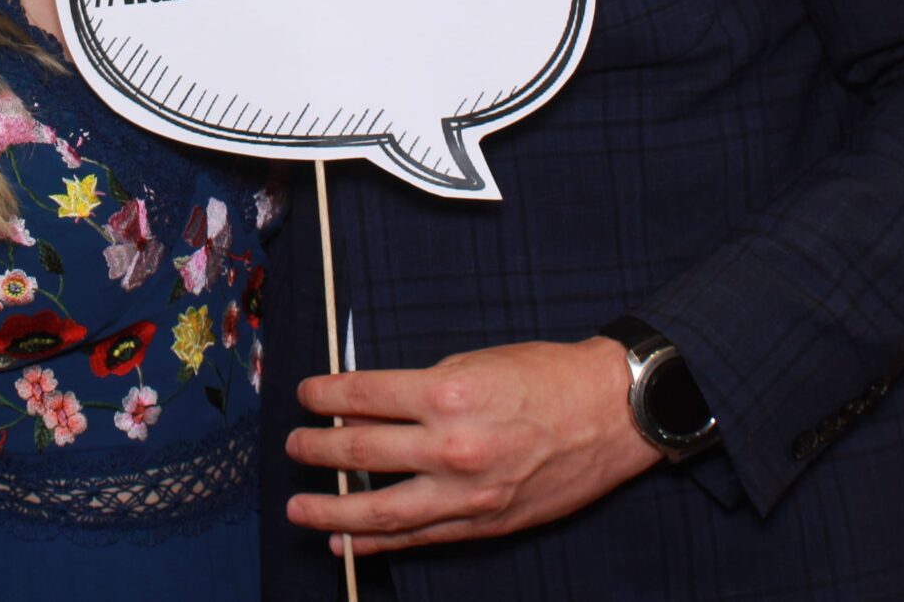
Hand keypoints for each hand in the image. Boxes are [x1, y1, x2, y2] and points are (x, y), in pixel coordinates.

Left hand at [283, 337, 657, 556]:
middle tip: (293, 445)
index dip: (324, 395)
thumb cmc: (546, 377)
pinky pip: (416, 536)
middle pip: (361, 450)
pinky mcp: (482, 523)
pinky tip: (347, 541)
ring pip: (379, 508)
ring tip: (299, 506)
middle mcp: (452, 445)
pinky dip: (376, 542)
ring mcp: (466, 492)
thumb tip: (367, 406)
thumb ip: (421, 388)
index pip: (363, 396)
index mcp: (449, 392)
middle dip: (316, 449)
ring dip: (331, 508)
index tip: (305, 395)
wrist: (610, 414)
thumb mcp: (477, 362)